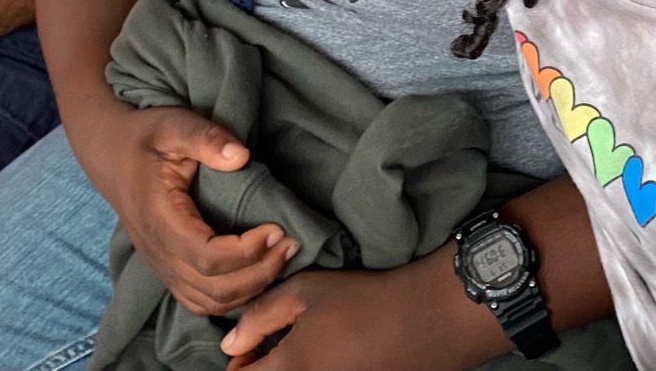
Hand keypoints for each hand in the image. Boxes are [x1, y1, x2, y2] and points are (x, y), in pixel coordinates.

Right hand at [102, 105, 294, 314]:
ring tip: (280, 257)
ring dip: (249, 288)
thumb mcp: (173, 124)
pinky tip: (256, 272)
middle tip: (290, 244)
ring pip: (208, 303)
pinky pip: (199, 301)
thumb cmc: (144, 137)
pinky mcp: (166, 269)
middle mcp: (158, 252)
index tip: (277, 228)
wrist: (109, 154)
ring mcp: (160, 266)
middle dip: (259, 272)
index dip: (247, 252)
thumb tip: (241, 157)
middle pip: (213, 288)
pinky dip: (232, 297)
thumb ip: (206, 139)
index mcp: (160, 219)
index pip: (207, 258)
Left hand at [221, 265, 476, 370]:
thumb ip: (259, 317)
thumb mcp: (304, 292)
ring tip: (308, 351)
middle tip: (275, 348)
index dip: (239, 363)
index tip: (250, 345)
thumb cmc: (363, 301)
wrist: (425, 321)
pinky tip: (332, 358)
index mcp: (291, 370)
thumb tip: (229, 344)